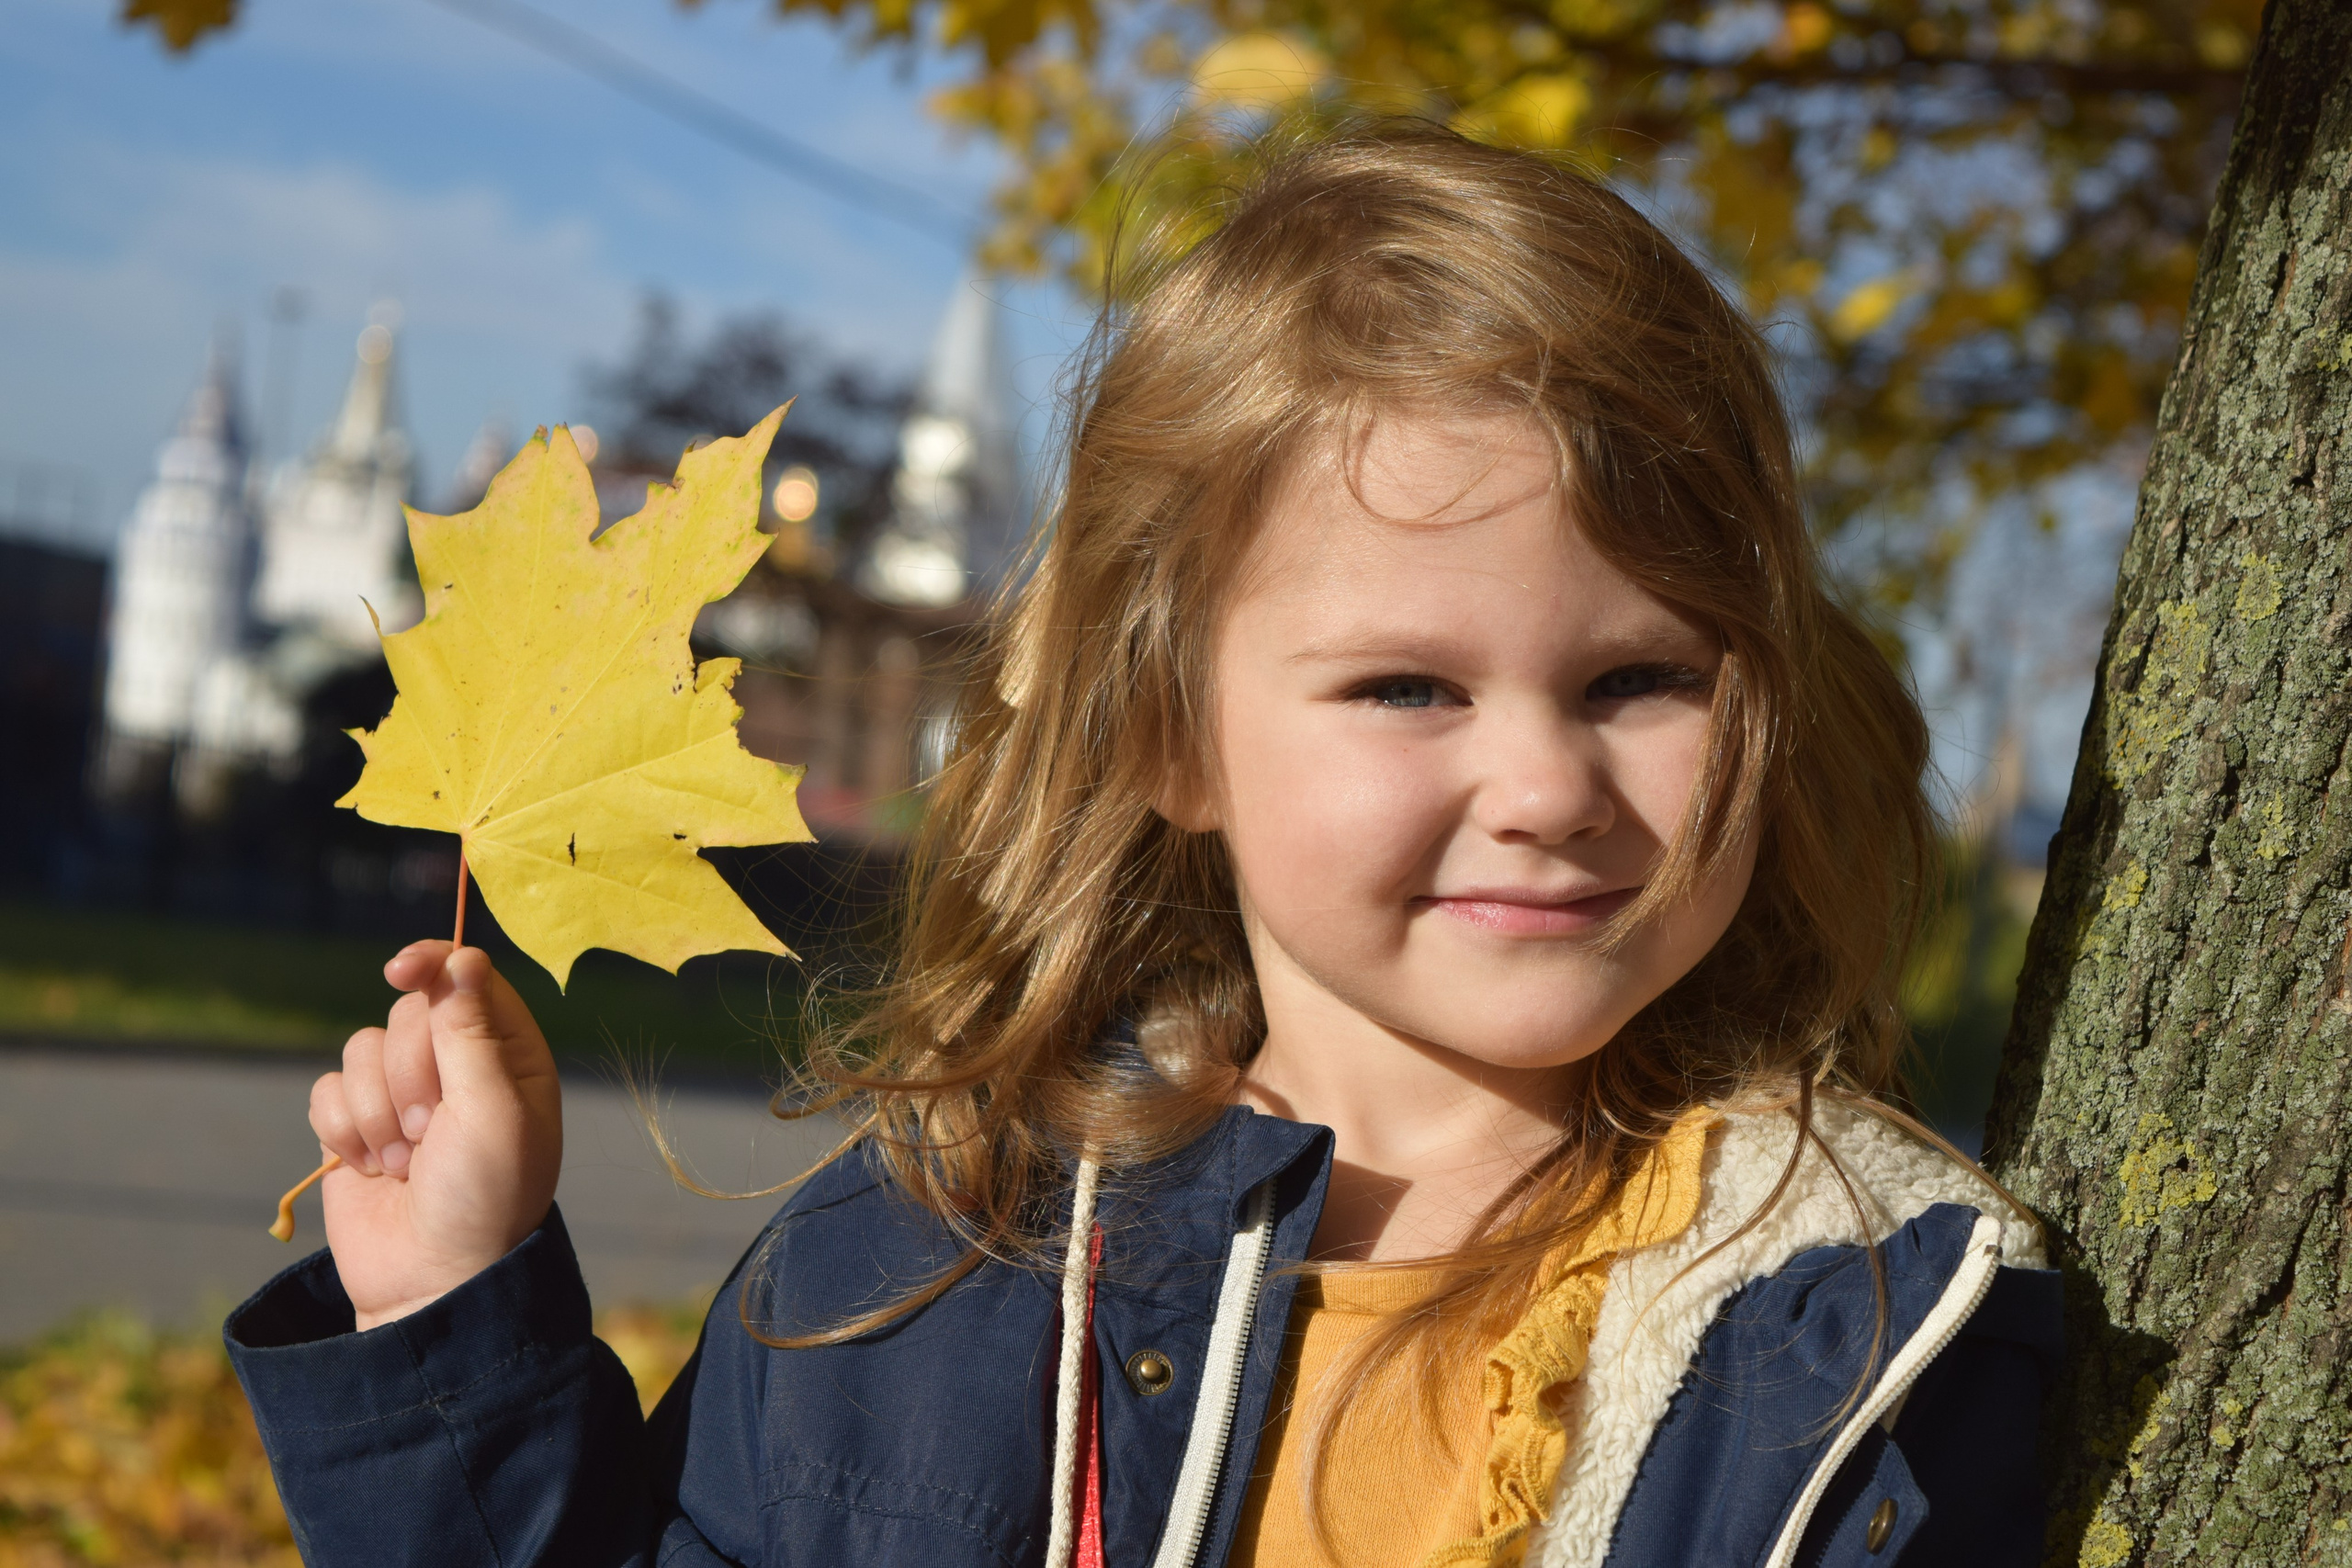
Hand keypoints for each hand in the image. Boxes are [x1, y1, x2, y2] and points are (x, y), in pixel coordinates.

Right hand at [308, 943, 561, 1329]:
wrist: (430, 1280)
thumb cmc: (483, 1197)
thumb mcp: (495, 1112)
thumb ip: (472, 1033)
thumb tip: (463, 959)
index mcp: (509, 1054)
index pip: (467, 976)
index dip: (432, 964)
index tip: (400, 971)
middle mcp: (457, 1066)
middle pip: (407, 1013)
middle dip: (410, 1074)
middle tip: (432, 1132)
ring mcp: (402, 1095)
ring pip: (360, 1050)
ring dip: (377, 1112)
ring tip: (407, 1162)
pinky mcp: (355, 1126)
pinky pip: (327, 1091)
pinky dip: (343, 1131)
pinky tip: (371, 1170)